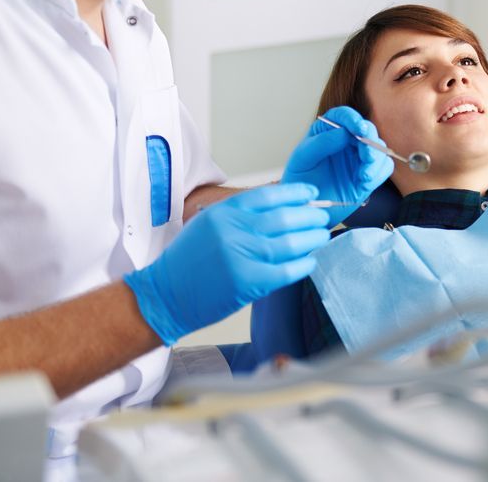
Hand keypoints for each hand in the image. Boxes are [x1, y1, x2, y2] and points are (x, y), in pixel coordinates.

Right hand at [124, 183, 329, 345]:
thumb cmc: (188, 261)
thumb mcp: (209, 224)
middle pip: (284, 218)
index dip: (296, 193)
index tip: (311, 194)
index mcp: (224, 213)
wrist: (165, 295)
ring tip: (322, 237)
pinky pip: (285, 271)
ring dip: (312, 239)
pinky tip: (310, 262)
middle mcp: (233, 230)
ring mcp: (240, 256)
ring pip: (289, 243)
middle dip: (309, 217)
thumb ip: (240, 215)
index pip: (269, 195)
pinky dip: (302, 266)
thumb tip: (282, 207)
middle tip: (322, 218)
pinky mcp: (247, 282)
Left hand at [282, 106, 393, 224]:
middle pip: (368, 130)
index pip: (345, 116)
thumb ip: (321, 143)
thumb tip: (344, 133)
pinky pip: (384, 167)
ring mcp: (359, 157)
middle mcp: (347, 141)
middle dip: (370, 142)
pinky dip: (378, 173)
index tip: (359, 129)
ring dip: (376, 161)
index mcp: (329, 130)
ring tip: (364, 176)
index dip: (353, 119)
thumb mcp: (303, 159)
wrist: (306, 206)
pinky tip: (364, 182)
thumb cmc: (300, 180)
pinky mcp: (368, 173)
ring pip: (379, 149)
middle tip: (367, 157)